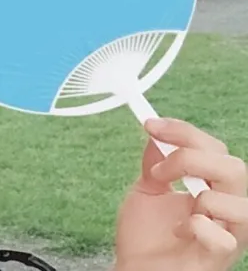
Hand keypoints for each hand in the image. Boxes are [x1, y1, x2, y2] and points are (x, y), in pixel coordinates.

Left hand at [114, 118, 247, 270]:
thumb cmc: (144, 240)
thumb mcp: (146, 190)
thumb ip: (155, 164)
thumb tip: (157, 135)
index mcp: (211, 190)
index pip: (214, 149)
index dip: (184, 132)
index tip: (151, 125)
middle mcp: (224, 210)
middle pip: (235, 168)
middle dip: (193, 156)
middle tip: (160, 170)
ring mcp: (225, 237)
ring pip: (241, 202)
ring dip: (202, 194)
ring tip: (178, 207)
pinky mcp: (216, 261)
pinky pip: (225, 239)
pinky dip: (198, 227)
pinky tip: (179, 231)